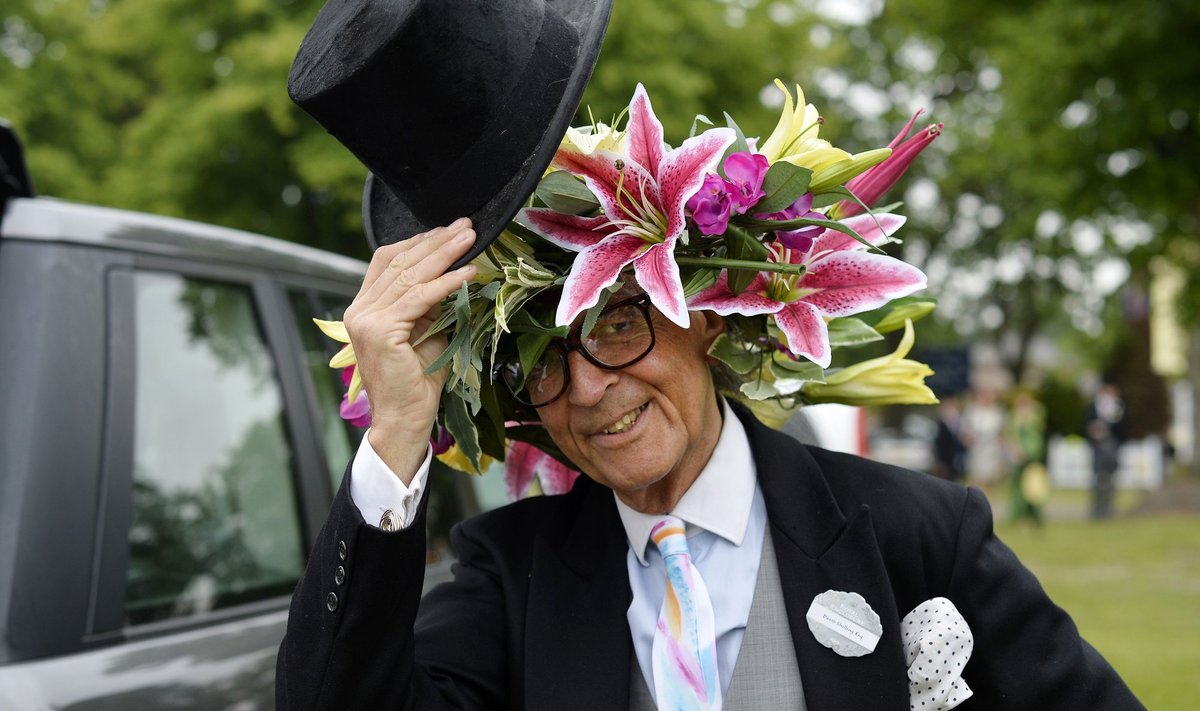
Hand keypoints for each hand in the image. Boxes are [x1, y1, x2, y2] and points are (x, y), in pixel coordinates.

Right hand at [343, 218, 477, 482]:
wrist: (405, 420)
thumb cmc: (419, 382)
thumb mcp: (426, 331)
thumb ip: (430, 304)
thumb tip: (453, 274)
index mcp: (364, 307)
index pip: (388, 260)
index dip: (419, 242)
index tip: (449, 231)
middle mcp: (359, 309)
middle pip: (400, 261)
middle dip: (437, 241)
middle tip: (467, 226)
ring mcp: (366, 319)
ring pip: (411, 275)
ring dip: (445, 254)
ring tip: (471, 240)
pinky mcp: (381, 331)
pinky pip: (420, 297)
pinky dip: (447, 282)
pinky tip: (468, 273)